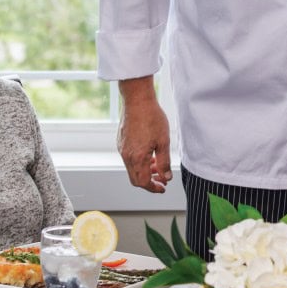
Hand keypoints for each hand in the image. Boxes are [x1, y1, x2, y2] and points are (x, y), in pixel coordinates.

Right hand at [117, 77, 172, 192]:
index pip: (143, 182)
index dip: (154, 188)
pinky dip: (139, 162)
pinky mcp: (120, 142)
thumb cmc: (152, 118)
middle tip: (162, 179)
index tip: (163, 187)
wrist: (137, 100)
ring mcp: (122, 148)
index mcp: (137, 158)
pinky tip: (149, 154)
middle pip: (135, 179)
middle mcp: (126, 156)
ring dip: (144, 171)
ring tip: (157, 165)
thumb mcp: (163, 141)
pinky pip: (128, 158)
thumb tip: (166, 177)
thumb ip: (164, 162)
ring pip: (132, 168)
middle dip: (149, 182)